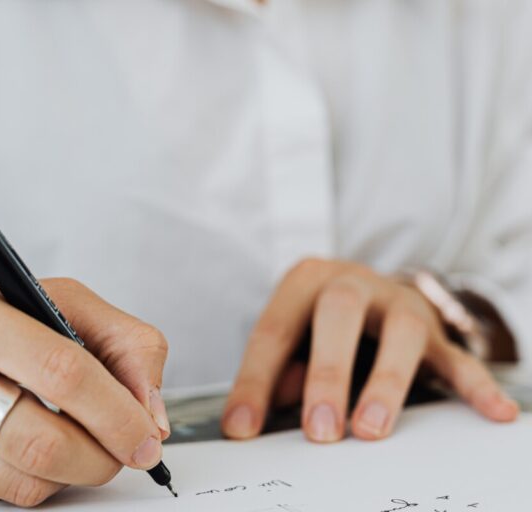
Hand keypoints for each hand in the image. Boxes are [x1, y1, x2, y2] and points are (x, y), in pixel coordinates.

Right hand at [0, 272, 169, 506]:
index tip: (146, 433)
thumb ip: (121, 342)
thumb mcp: (55, 302)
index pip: (57, 367)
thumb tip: (151, 412)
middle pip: (38, 435)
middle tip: (124, 451)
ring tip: (80, 446)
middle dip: (100, 454)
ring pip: (19, 475)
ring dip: (71, 472)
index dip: (115, 409)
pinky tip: (31, 451)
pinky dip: (33, 480)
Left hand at [222, 259, 517, 442]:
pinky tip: (494, 410)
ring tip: (371, 430)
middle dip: (328, 373)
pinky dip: (476, 385)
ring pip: (401, 331)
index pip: (274, 331)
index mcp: (305, 281)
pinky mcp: (435, 329)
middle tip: (319, 430)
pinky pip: (458, 356)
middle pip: (339, 314)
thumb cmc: (319, 321)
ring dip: (386, 382)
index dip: (255, 382)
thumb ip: (274, 372)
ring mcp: (397, 302)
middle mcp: (351, 282)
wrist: (370, 288)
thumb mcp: (291, 336)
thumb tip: (257, 415)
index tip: (242, 428)